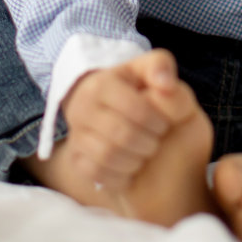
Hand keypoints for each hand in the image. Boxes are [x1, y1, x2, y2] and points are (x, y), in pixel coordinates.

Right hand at [60, 49, 195, 189]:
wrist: (108, 110)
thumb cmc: (134, 89)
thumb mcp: (148, 69)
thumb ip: (160, 67)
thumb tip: (166, 84)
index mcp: (100, 84)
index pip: (137, 110)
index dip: (157, 121)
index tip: (164, 124)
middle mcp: (81, 108)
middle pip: (122, 135)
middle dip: (148, 142)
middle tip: (155, 141)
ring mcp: (75, 134)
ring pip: (107, 156)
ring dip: (135, 160)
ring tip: (144, 153)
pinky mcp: (75, 158)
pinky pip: (95, 172)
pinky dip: (118, 175)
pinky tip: (130, 168)